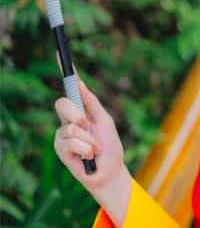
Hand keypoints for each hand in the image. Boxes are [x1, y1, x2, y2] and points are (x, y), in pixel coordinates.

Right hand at [54, 72, 124, 191]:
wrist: (110, 172)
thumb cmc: (110, 147)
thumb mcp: (104, 120)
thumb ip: (91, 103)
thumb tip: (79, 83)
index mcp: (80, 111)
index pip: (70, 89)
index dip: (65, 72)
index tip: (61, 55)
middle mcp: (68, 121)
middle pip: (62, 103)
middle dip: (76, 113)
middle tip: (87, 124)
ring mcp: (62, 135)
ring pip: (69, 126)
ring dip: (88, 139)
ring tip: (96, 149)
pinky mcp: (60, 150)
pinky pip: (71, 141)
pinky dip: (85, 148)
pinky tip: (89, 157)